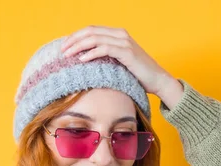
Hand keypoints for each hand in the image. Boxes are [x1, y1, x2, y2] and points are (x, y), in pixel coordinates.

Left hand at [60, 25, 176, 96]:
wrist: (158, 81)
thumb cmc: (139, 76)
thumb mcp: (119, 63)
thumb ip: (106, 57)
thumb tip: (85, 61)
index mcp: (118, 34)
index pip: (91, 30)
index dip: (75, 36)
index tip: (64, 47)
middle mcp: (120, 34)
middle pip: (90, 31)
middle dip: (73, 40)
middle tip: (62, 51)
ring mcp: (124, 42)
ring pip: (94, 38)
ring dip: (78, 46)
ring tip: (68, 55)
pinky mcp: (126, 52)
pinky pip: (104, 49)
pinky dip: (90, 53)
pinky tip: (81, 60)